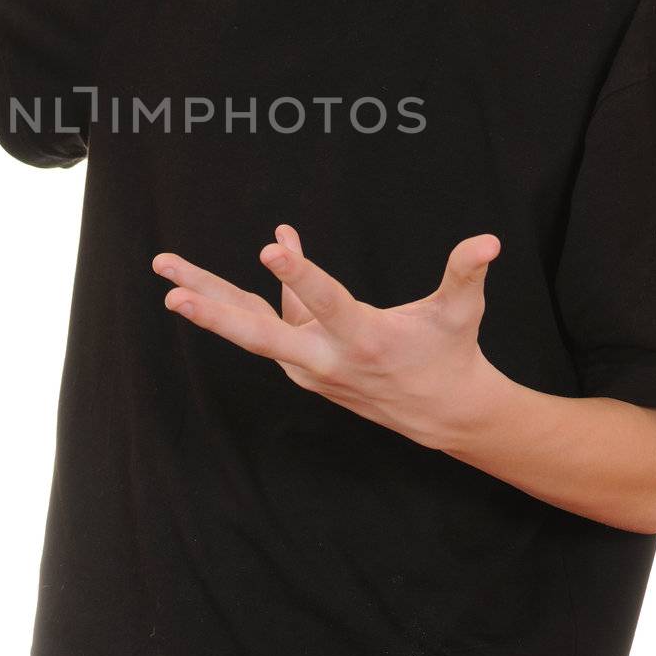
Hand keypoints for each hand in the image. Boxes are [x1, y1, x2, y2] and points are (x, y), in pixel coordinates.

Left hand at [151, 223, 503, 448]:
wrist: (442, 413)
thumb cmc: (451, 352)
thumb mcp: (461, 311)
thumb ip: (465, 272)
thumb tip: (489, 241)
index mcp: (363, 339)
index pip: (326, 303)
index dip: (300, 275)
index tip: (272, 245)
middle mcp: (325, 359)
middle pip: (258, 334)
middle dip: (212, 312)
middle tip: (171, 291)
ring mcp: (307, 366)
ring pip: (252, 326)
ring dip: (209, 298)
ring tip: (167, 268)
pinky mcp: (302, 364)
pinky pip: (275, 321)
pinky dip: (264, 292)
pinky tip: (279, 248)